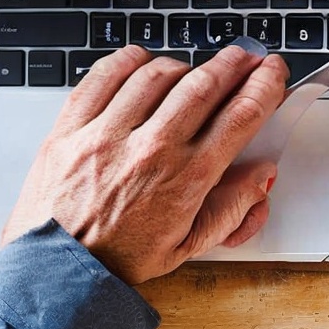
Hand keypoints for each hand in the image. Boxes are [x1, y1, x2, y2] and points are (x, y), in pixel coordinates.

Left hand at [0, 41, 288, 284]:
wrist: (57, 271)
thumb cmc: (118, 258)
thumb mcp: (188, 246)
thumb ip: (232, 208)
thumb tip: (262, 175)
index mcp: (185, 181)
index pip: (239, 117)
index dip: (264, 87)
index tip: (271, 74)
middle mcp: (149, 151)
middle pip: (205, 85)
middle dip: (234, 64)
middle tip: (245, 57)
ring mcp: (107, 134)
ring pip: (158, 74)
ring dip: (184, 64)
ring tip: (192, 70)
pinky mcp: (72, 126)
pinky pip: (105, 74)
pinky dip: (129, 60)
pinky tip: (142, 63)